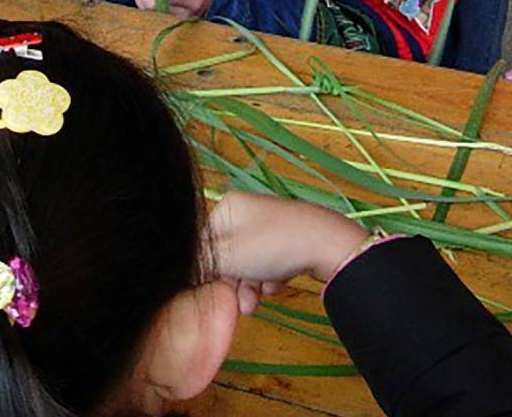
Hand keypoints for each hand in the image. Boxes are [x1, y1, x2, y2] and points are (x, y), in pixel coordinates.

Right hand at [205, 193, 369, 313]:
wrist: (327, 246)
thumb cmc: (273, 245)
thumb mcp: (226, 256)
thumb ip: (201, 264)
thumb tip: (184, 271)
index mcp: (229, 207)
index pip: (204, 242)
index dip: (207, 269)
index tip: (211, 290)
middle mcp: (248, 211)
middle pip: (227, 255)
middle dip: (232, 283)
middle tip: (237, 303)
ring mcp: (271, 225)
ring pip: (249, 263)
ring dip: (250, 286)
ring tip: (254, 304)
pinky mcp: (289, 240)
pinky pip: (270, 264)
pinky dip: (270, 278)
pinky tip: (277, 285)